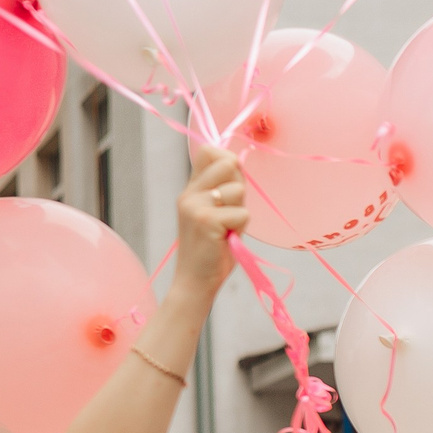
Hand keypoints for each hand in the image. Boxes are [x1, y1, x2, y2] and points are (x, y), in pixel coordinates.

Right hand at [172, 146, 248, 297]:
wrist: (194, 281)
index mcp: (191, 189)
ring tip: (227, 229)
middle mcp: (189, 193)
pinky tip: (226, 240)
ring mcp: (195, 205)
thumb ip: (225, 189)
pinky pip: (243, 213)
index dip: (228, 161)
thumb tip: (239, 161)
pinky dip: (241, 228)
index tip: (231, 186)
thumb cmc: (211, 249)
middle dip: (240, 187)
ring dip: (241, 212)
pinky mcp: (206, 220)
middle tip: (231, 213)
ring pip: (239, 190)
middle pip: (228, 163)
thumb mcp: (216, 213)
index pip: (209, 151)